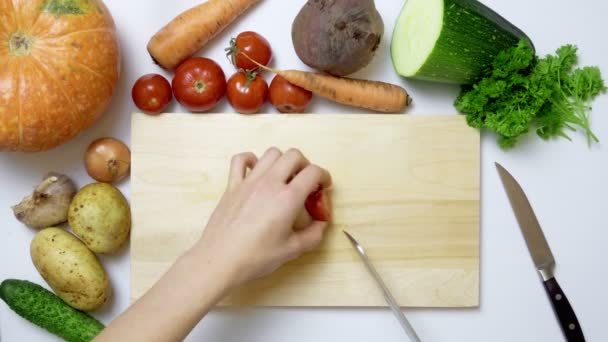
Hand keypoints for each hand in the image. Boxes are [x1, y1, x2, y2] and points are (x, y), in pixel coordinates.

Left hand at [193, 147, 331, 288]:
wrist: (220, 260)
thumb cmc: (256, 257)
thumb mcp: (292, 250)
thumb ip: (313, 235)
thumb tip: (321, 225)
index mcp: (288, 198)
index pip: (313, 172)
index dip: (324, 177)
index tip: (323, 187)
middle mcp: (269, 183)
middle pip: (294, 155)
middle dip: (305, 165)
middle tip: (306, 183)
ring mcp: (249, 182)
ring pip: (271, 153)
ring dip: (282, 161)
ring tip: (284, 178)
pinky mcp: (232, 186)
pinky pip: (240, 160)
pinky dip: (251, 160)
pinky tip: (256, 173)